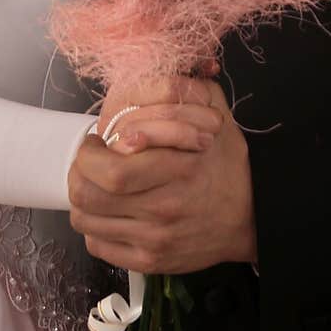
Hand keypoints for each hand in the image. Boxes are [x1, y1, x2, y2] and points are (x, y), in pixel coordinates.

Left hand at [69, 78, 256, 273]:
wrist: (252, 217)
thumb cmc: (227, 165)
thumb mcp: (217, 116)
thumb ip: (186, 91)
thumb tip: (158, 69)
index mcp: (177, 170)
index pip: (111, 172)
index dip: (89, 155)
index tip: (95, 142)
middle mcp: (163, 209)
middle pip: (90, 197)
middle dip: (78, 173)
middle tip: (89, 161)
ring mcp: (155, 240)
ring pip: (87, 223)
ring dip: (82, 199)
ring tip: (96, 184)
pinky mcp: (150, 262)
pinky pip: (99, 247)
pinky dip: (93, 228)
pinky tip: (108, 212)